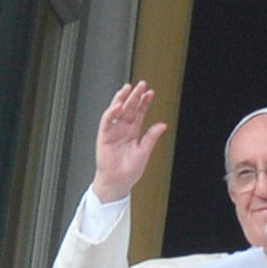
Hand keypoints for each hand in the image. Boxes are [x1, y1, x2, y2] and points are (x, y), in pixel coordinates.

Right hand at [92, 81, 167, 202]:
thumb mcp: (144, 152)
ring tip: (128, 88)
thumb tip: (162, 125)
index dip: (144, 103)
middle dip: (135, 96)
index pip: (139, 113)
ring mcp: (113, 131)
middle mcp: (123, 129)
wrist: (117, 182)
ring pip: (117, 111)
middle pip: (129, 108)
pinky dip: (111, 112)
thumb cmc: (129, 171)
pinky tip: (118, 105)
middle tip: (141, 85)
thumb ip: (152, 137)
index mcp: (133, 132)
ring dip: (122, 99)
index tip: (150, 93)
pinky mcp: (104, 135)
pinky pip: (107, 120)